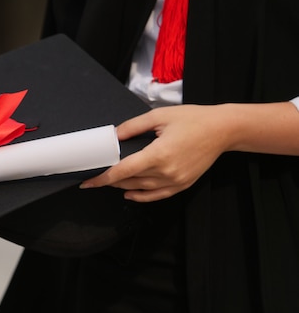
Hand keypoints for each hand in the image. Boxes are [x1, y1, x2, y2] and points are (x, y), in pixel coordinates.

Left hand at [80, 105, 230, 201]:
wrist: (223, 129)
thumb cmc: (193, 119)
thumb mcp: (159, 116)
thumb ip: (133, 127)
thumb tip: (114, 136)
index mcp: (159, 154)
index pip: (123, 171)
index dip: (103, 178)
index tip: (88, 182)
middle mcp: (166, 171)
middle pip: (129, 181)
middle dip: (110, 180)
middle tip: (96, 176)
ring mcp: (175, 181)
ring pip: (141, 189)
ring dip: (123, 187)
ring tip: (110, 181)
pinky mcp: (182, 185)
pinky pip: (157, 196)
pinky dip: (141, 197)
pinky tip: (129, 194)